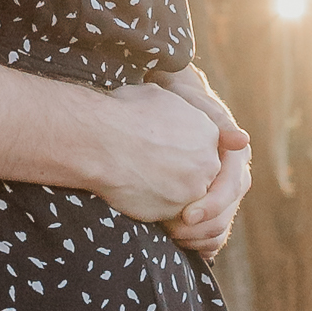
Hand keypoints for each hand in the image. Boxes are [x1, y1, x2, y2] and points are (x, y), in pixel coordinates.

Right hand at [86, 82, 226, 224]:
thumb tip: (170, 112)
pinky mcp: (175, 214)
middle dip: (178, 171)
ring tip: (140, 176)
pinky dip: (154, 205)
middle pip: (198, 172)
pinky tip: (134, 190)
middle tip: (150, 163)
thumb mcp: (159, 96)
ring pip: (185, 196)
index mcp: (207, 131)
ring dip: (167, 190)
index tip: (161, 147)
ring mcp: (193, 191)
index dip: (180, 147)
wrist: (104, 141)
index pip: (202, 147)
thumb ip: (177, 110)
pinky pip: (169, 214)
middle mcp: (208, 163)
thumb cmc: (126, 113)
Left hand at [165, 103, 251, 255]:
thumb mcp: (197, 103)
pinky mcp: (212, 208)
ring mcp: (225, 197)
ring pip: (219, 230)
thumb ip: (218, 121)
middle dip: (199, 228)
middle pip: (225, 216)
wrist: (176, 106)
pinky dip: (198, 245)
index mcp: (236, 157)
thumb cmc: (184, 102)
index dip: (211, 205)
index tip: (185, 215)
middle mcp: (235, 179)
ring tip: (169, 235)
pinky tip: (178, 242)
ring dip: (197, 239)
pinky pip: (211, 237)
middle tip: (169, 230)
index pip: (230, 188)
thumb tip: (243, 139)